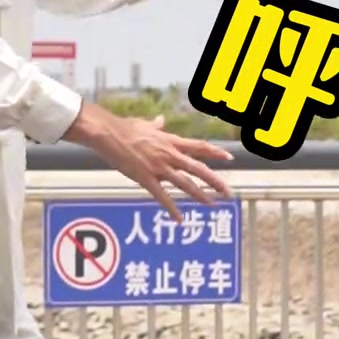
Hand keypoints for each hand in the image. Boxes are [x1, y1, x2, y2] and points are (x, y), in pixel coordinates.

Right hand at [66, 102, 233, 222]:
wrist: (108, 133)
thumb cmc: (125, 127)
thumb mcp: (145, 124)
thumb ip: (156, 125)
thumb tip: (161, 120)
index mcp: (170, 141)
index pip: (199, 147)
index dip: (216, 152)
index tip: (230, 157)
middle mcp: (169, 154)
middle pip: (198, 168)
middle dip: (215, 181)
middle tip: (228, 192)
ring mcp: (158, 167)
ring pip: (185, 183)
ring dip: (200, 195)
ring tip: (212, 204)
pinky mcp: (146, 178)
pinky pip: (162, 196)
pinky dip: (172, 209)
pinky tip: (180, 219)